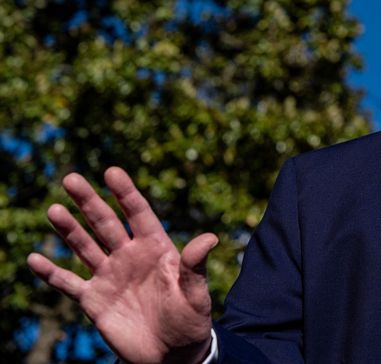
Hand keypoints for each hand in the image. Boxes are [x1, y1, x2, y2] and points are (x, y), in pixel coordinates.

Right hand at [27, 167, 216, 363]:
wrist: (172, 354)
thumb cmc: (190, 320)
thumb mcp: (196, 293)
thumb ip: (195, 266)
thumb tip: (211, 238)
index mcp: (156, 248)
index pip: (139, 213)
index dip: (125, 192)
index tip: (111, 171)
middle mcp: (130, 256)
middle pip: (105, 223)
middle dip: (89, 201)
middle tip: (71, 178)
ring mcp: (110, 276)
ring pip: (84, 246)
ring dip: (68, 229)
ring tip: (53, 210)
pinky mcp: (94, 300)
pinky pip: (68, 283)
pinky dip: (51, 272)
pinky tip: (33, 258)